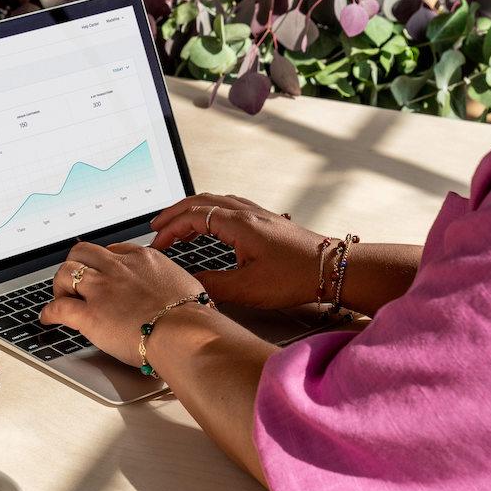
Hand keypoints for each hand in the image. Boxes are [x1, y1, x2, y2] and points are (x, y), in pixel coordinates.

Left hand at [40, 241, 204, 365]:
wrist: (186, 333)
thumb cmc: (193, 318)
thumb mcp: (187, 287)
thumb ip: (172, 287)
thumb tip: (176, 297)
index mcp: (144, 259)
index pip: (114, 250)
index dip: (104, 262)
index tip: (102, 271)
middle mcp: (119, 268)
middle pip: (83, 252)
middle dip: (76, 264)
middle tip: (75, 280)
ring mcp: (102, 289)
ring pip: (66, 272)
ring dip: (60, 285)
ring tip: (60, 297)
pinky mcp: (90, 315)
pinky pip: (59, 308)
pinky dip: (49, 312)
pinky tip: (48, 318)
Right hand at [149, 193, 326, 309]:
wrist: (333, 269)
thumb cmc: (296, 277)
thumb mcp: (248, 289)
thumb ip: (212, 285)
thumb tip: (187, 284)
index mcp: (239, 224)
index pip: (192, 217)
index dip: (170, 229)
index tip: (157, 244)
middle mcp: (247, 213)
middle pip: (200, 201)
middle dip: (174, 213)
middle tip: (157, 227)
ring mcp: (258, 214)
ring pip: (216, 201)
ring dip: (192, 210)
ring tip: (179, 226)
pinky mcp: (267, 221)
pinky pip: (230, 205)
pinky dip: (211, 211)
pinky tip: (212, 223)